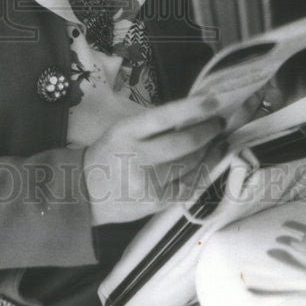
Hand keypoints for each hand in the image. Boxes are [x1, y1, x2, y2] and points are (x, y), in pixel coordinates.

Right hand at [83, 94, 238, 225]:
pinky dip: (205, 172)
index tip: (213, 101)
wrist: (85, 192)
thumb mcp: (122, 130)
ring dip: (211, 151)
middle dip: (207, 131)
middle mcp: (136, 158)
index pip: (163, 117)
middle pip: (183, 143)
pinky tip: (212, 162)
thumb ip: (153, 126)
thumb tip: (193, 117)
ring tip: (220, 140)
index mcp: (125, 133)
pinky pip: (190, 186)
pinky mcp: (157, 203)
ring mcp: (148, 184)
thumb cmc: (108, 154)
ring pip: (191, 165)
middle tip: (219, 122)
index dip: (192, 108)